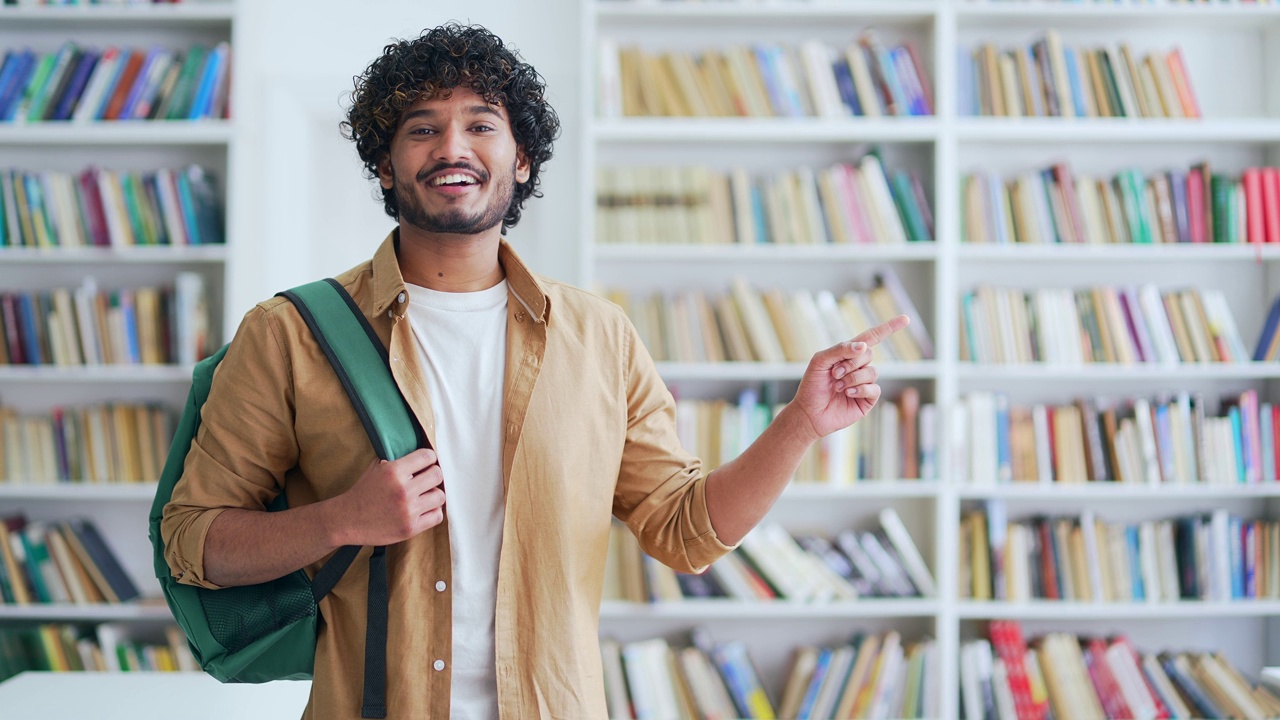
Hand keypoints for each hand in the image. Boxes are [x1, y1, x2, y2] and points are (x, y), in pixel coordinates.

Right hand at [334, 447, 444, 545]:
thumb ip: (398, 460)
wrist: (347, 519)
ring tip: (425, 495)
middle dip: (433, 475)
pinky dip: (433, 511)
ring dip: (434, 494)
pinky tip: (424, 509)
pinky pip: (437, 516)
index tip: (428, 462)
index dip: (430, 458)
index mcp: (394, 471)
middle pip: (438, 475)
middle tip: (427, 479)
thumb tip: (420, 455)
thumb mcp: (376, 468)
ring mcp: (408, 510)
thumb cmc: (363, 492)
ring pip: (440, 496)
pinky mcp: (410, 528)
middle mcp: (404, 490)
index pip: (427, 456)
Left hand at [789, 315, 909, 439]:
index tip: (906, 319)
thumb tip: (864, 346)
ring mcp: (865, 383)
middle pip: (869, 354)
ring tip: (837, 386)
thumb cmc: (812, 385)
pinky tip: (848, 394)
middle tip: (834, 373)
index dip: (888, 328)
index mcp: (848, 354)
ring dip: (853, 378)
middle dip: (851, 363)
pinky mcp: (868, 399)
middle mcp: (859, 367)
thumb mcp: (820, 361)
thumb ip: (840, 349)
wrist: (809, 412)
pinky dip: (860, 389)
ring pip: (872, 372)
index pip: (872, 337)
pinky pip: (874, 388)